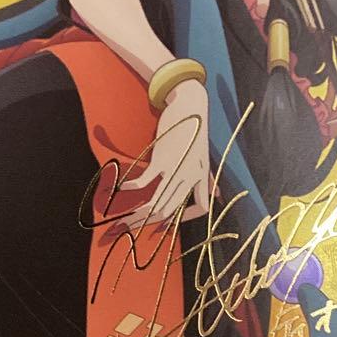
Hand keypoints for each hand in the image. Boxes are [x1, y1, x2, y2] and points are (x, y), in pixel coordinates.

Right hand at [114, 78, 210, 228]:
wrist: (190, 106)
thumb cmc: (195, 131)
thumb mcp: (205, 158)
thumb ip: (209, 179)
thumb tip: (218, 197)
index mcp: (202, 178)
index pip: (201, 208)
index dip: (185, 218)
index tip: (167, 221)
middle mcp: (191, 177)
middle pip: (169, 211)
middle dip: (145, 224)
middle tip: (126, 230)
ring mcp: (177, 170)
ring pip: (156, 202)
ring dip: (135, 215)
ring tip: (119, 221)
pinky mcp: (162, 159)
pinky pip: (144, 182)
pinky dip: (130, 188)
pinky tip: (121, 188)